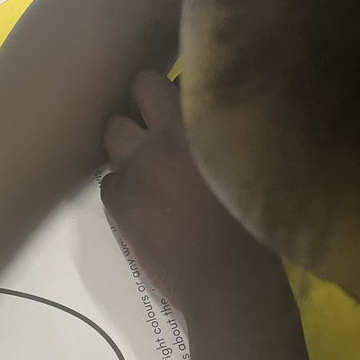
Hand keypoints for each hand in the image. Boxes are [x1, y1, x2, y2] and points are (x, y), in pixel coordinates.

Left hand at [99, 71, 279, 315]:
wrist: (226, 281)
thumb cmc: (252, 229)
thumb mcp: (251, 166)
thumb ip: (229, 135)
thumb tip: (217, 118)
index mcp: (203, 123)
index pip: (175, 77)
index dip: (175, 91)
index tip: (181, 105)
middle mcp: (166, 137)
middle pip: (137, 90)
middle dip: (143, 105)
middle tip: (156, 129)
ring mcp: (138, 169)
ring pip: (113, 134)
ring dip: (127, 146)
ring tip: (146, 167)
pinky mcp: (121, 203)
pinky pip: (107, 182)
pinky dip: (121, 189)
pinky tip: (142, 205)